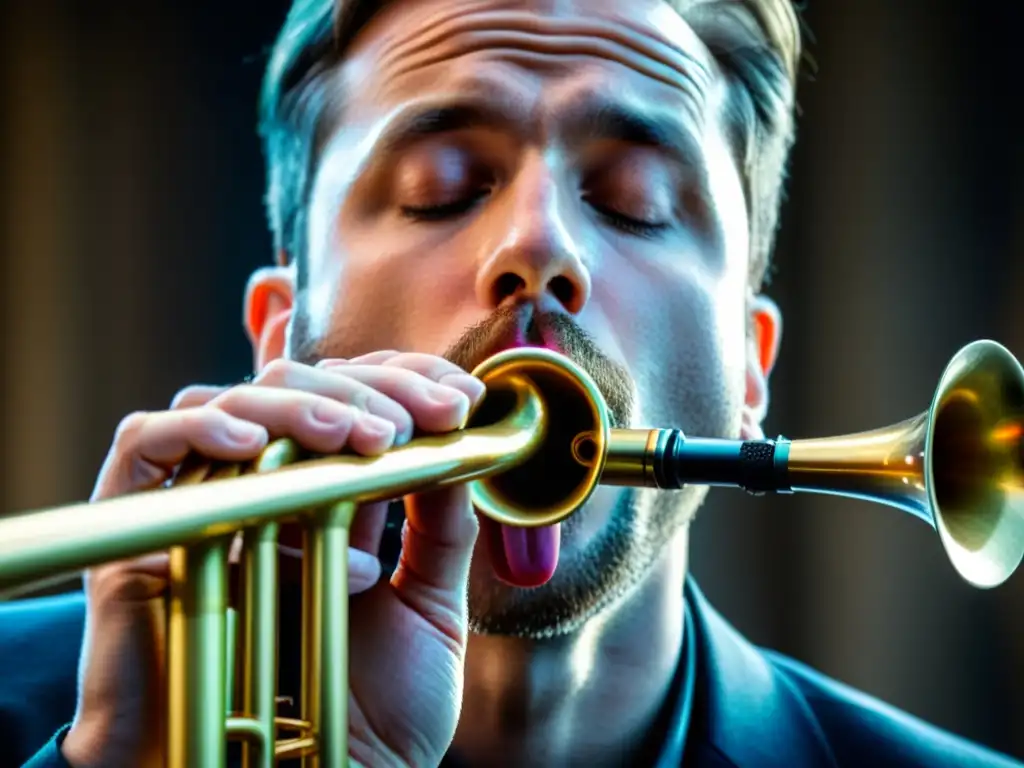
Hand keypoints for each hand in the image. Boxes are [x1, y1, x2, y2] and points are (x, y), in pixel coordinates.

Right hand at [61, 351, 484, 767]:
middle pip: (298, 393)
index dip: (403, 382)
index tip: (463, 396)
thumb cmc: (366, 711)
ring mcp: (205, 508)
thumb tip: (461, 447)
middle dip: (371, 389)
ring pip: (230, 407)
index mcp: (329, 503)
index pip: (352, 404)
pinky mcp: (141, 537)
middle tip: (430, 415)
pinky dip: (196, 429)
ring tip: (362, 435)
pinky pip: (147, 450)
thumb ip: (441, 531)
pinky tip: (251, 443)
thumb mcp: (429, 610)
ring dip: (301, 406)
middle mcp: (266, 492)